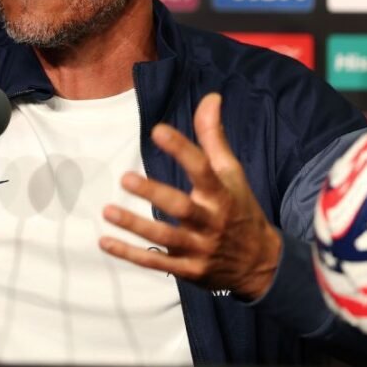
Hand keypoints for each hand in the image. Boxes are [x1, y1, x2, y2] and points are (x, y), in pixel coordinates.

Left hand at [99, 93, 282, 299]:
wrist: (261, 266)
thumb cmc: (240, 209)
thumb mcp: (232, 174)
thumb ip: (214, 137)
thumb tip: (211, 97)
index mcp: (222, 195)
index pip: (203, 169)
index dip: (182, 150)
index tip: (158, 130)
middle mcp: (211, 222)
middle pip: (182, 208)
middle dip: (154, 194)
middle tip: (125, 178)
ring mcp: (200, 249)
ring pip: (165, 239)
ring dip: (135, 226)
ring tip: (107, 210)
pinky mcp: (188, 270)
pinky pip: (156, 263)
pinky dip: (129, 254)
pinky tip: (104, 241)